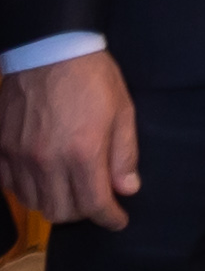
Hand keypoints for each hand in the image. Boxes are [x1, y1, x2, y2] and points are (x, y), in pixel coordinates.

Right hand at [0, 51, 140, 230]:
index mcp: (82, 153)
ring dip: (55, 203)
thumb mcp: (122, 112)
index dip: (109, 218)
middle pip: (60, 211)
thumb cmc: (93, 78)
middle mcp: (47, 161)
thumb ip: (124, 155)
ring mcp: (20, 156)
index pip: (94, 204)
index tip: (118, 220)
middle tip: (95, 202)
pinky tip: (43, 179)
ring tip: (71, 191)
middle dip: (83, 213)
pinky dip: (28, 190)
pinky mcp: (1, 147)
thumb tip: (127, 190)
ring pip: (34, 202)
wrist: (49, 50)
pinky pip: (10, 185)